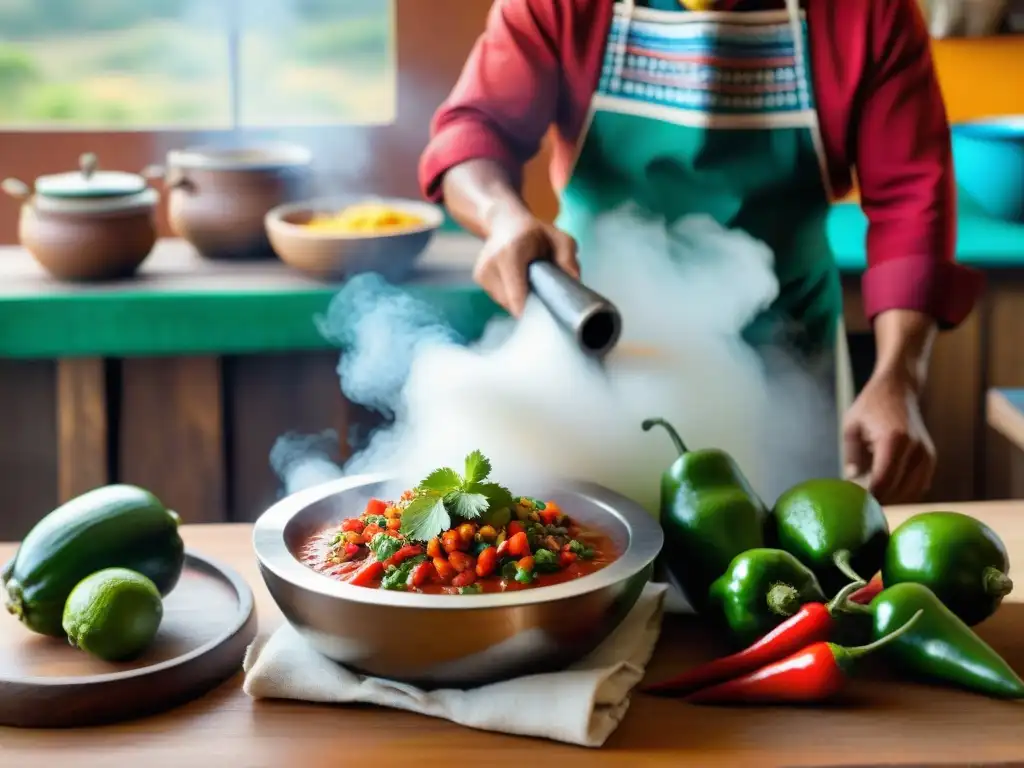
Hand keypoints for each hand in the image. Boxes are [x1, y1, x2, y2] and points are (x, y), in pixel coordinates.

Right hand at [473, 205, 579, 316]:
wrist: (505, 221)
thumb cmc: (536, 232)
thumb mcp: (559, 238)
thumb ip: (568, 258)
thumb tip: (574, 283)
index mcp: (510, 253)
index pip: (516, 295)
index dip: (532, 310)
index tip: (547, 313)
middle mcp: (491, 264)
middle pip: (513, 303)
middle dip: (530, 302)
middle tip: (543, 289)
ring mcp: (482, 272)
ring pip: (506, 303)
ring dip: (521, 299)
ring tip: (530, 280)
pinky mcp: (479, 278)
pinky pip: (500, 298)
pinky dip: (512, 295)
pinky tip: (519, 280)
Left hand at [842, 369, 935, 504]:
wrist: (899, 389)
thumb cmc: (871, 406)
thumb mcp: (851, 426)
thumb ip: (850, 456)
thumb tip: (851, 484)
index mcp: (895, 440)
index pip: (883, 482)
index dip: (869, 498)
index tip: (855, 505)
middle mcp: (916, 449)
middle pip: (898, 491)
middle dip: (879, 502)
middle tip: (860, 508)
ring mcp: (927, 456)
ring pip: (911, 493)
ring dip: (892, 500)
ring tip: (872, 501)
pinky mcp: (931, 460)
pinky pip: (919, 487)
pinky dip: (904, 493)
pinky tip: (887, 492)